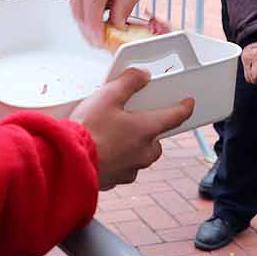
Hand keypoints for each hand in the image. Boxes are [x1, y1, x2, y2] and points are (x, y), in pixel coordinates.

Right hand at [64, 0, 141, 45]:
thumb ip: (123, 8)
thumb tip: (116, 27)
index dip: (93, 23)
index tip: (98, 39)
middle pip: (80, 6)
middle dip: (89, 29)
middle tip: (99, 42)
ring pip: (74, 7)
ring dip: (84, 23)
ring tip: (98, 31)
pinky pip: (72, 3)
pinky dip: (81, 14)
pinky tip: (92, 16)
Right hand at [70, 65, 194, 189]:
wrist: (68, 161)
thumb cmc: (88, 130)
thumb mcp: (108, 95)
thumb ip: (129, 82)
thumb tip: (143, 75)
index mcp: (146, 130)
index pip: (174, 117)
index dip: (184, 108)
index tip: (188, 104)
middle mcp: (143, 152)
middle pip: (157, 141)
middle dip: (151, 131)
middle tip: (136, 120)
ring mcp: (130, 169)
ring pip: (141, 156)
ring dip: (134, 146)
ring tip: (114, 135)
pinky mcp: (115, 180)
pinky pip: (124, 168)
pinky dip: (118, 159)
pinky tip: (102, 150)